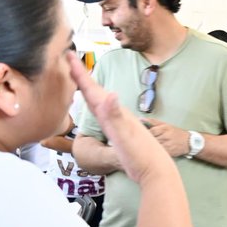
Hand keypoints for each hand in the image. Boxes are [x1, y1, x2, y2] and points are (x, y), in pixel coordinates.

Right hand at [70, 55, 166, 184]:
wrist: (156, 171)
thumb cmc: (141, 155)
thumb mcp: (125, 135)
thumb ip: (115, 116)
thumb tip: (110, 94)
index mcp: (114, 113)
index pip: (94, 90)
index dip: (81, 73)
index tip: (70, 54)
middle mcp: (117, 115)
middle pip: (95, 91)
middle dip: (82, 76)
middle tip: (70, 60)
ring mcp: (119, 123)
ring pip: (99, 101)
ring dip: (89, 89)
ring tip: (79, 79)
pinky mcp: (120, 132)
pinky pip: (103, 114)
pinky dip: (97, 106)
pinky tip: (98, 106)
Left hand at [141, 118, 189, 156]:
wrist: (189, 142)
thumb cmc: (175, 133)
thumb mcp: (165, 125)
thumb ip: (153, 122)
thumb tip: (140, 119)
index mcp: (164, 128)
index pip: (151, 131)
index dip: (145, 133)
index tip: (142, 134)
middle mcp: (166, 137)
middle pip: (151, 139)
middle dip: (146, 141)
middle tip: (142, 141)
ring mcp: (167, 146)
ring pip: (154, 147)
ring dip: (150, 147)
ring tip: (147, 146)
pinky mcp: (169, 153)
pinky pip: (159, 153)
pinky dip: (155, 152)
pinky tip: (154, 151)